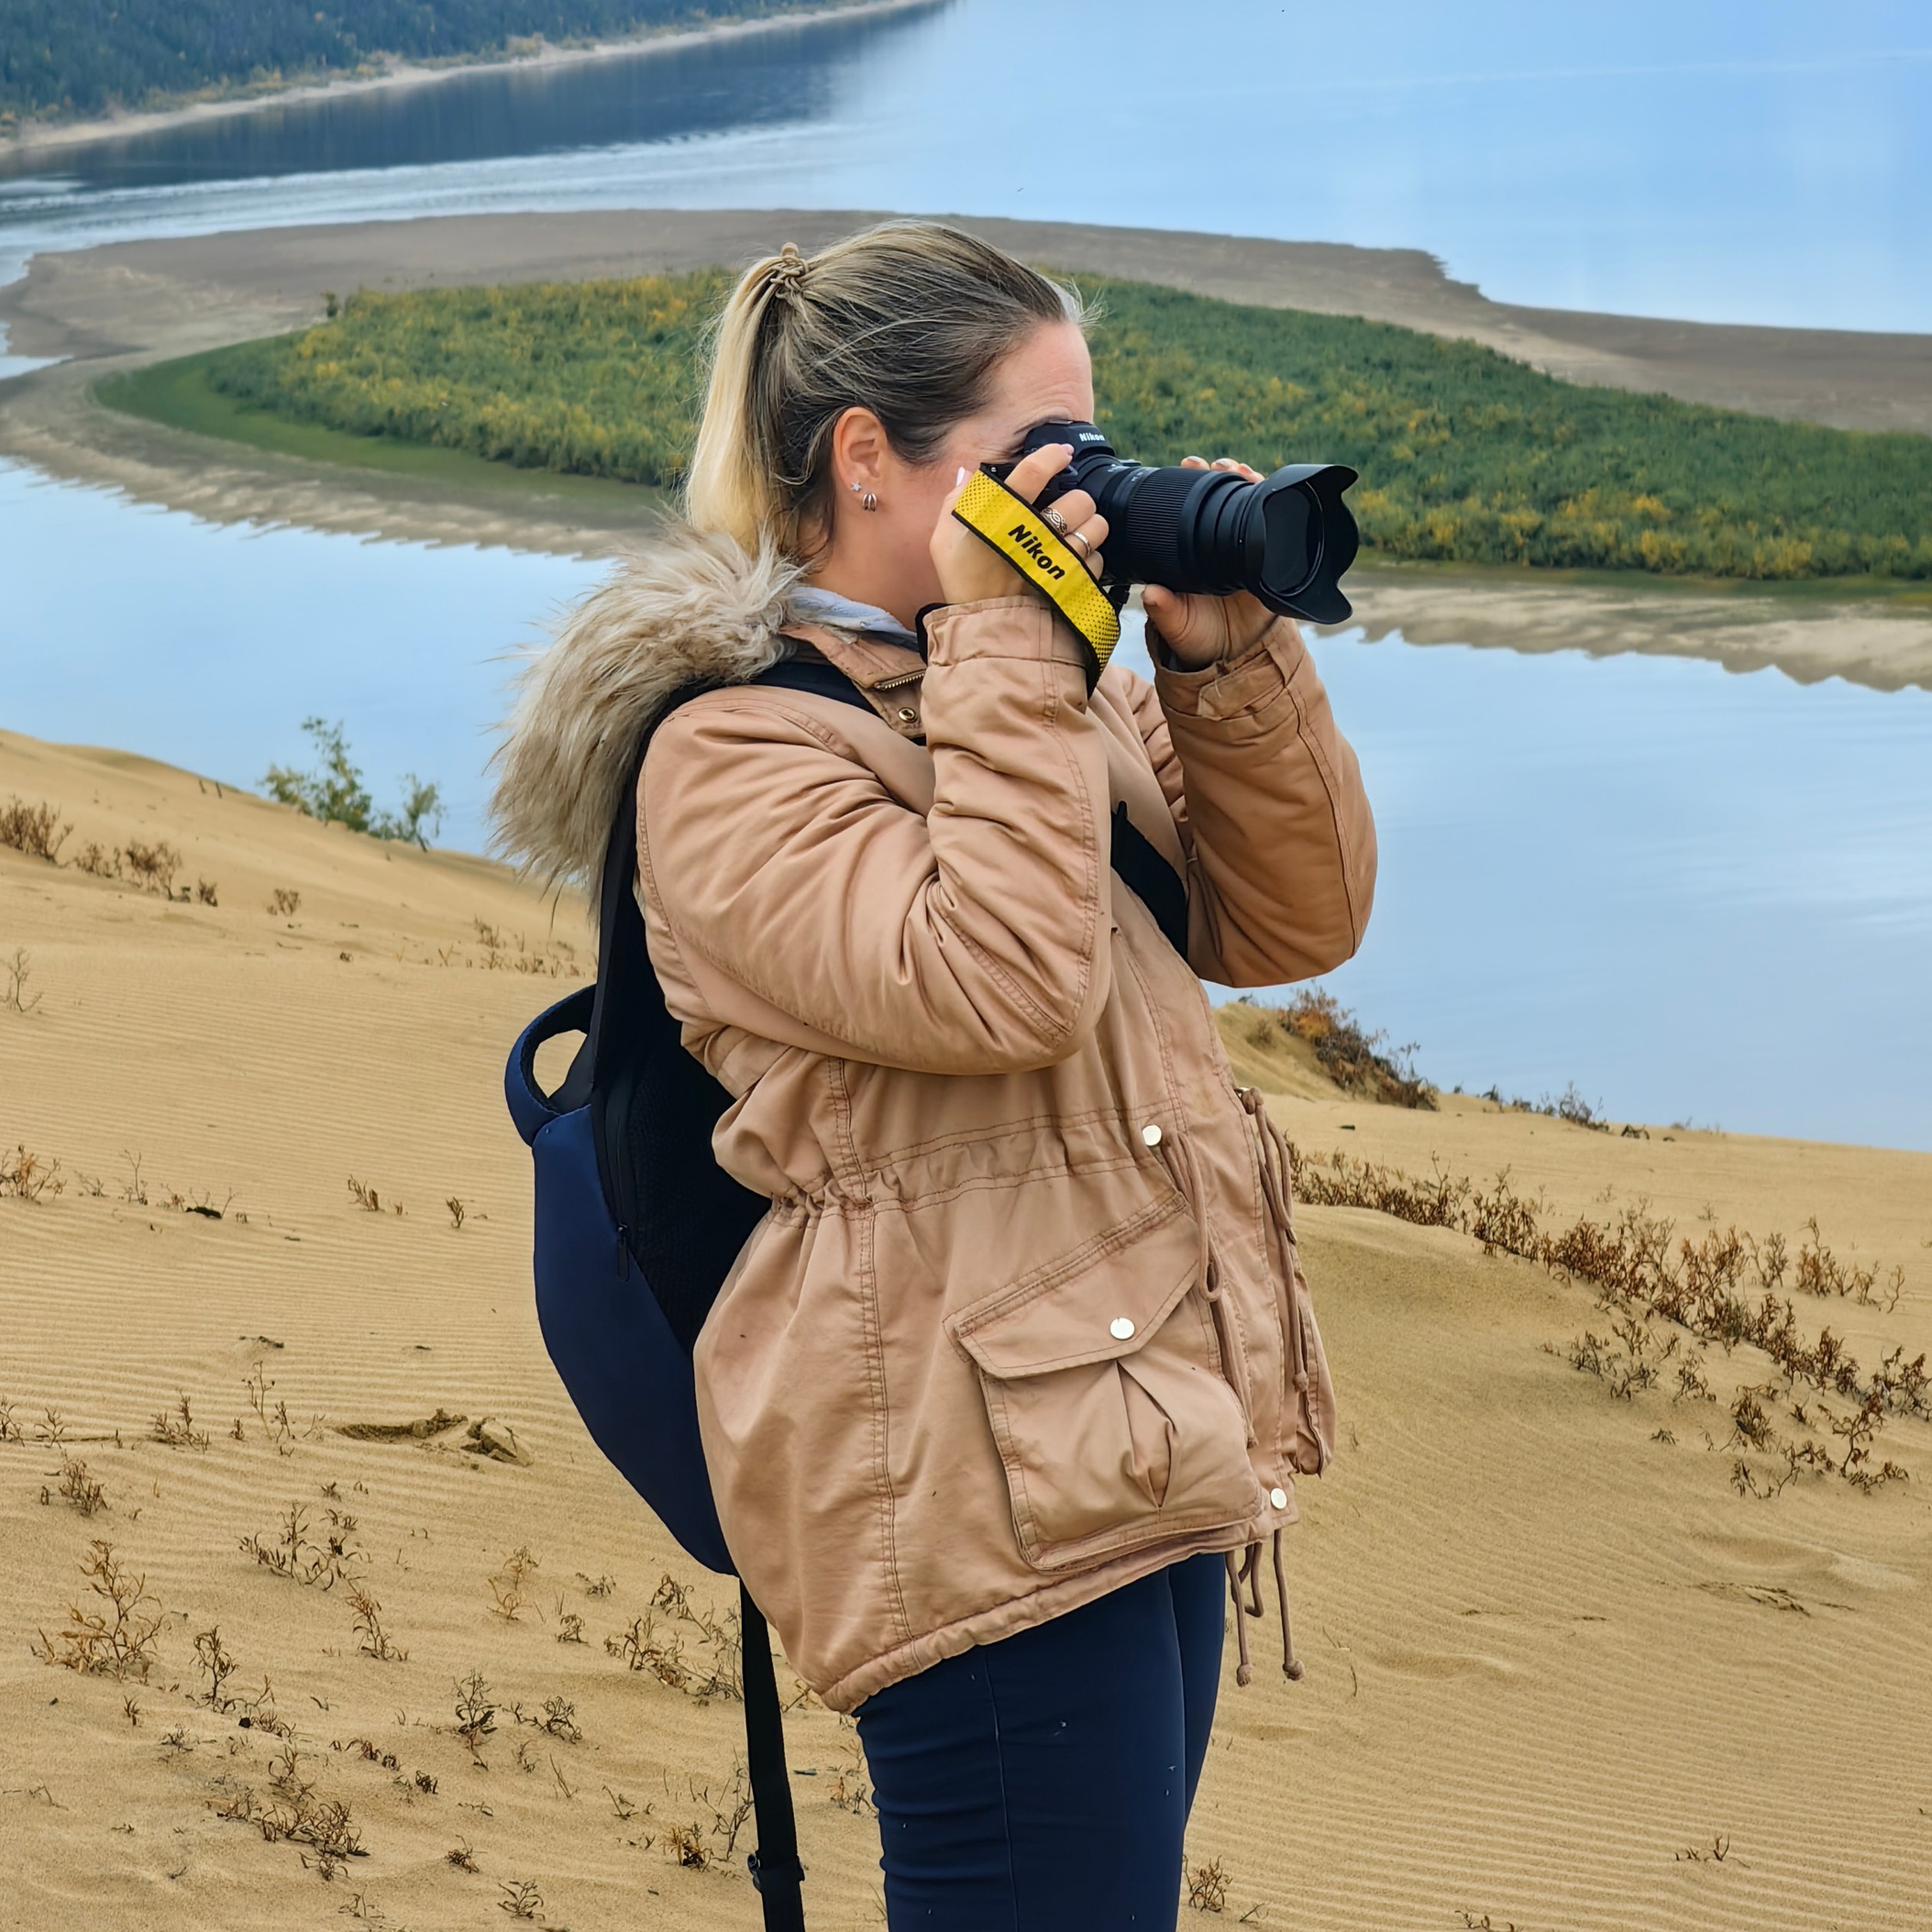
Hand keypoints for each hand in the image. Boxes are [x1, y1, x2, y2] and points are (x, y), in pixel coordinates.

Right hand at [931, 442, 1109, 606]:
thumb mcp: (945, 538)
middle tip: (1064, 511)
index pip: (1035, 470)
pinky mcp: (1073, 583)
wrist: (984, 628)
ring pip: (1095, 527)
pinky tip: (1075, 562)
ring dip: (1089, 528)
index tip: (1061, 453)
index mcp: (1005, 514)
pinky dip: (1091, 558)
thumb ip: (957, 499)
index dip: (1052, 455)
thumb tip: (970, 474)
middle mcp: (1037, 533)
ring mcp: (1059, 560)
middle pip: (1079, 500)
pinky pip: (1097, 560)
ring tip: (1075, 535)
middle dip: (1076, 501)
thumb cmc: (963, 580)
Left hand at [1141, 457, 1279, 670]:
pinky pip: (1274, 527)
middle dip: (1219, 474)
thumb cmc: (1199, 638)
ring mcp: (1244, 549)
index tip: (1187, 465)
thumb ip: (1164, 610)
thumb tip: (1150, 593)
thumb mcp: (1177, 625)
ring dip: (1245, 482)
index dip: (1189, 484)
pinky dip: (1272, 506)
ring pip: (1247, 506)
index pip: (1189, 508)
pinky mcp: (1269, 560)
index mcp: (1190, 552)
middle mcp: (1216, 545)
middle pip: (1220, 499)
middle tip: (1215, 463)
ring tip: (1240, 469)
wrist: (1235, 657)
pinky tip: (1266, 487)